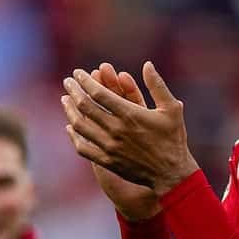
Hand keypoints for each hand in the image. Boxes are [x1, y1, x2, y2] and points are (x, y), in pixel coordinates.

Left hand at [75, 64, 161, 220]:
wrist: (171, 174)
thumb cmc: (173, 139)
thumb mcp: (172, 108)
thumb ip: (157, 86)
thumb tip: (147, 64)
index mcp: (130, 114)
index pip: (98, 93)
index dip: (85, 81)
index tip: (78, 73)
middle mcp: (116, 130)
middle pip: (85, 106)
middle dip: (74, 90)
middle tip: (67, 82)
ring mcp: (109, 147)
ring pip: (80, 125)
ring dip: (69, 110)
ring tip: (65, 100)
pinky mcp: (107, 161)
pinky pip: (83, 147)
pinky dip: (73, 136)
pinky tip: (70, 127)